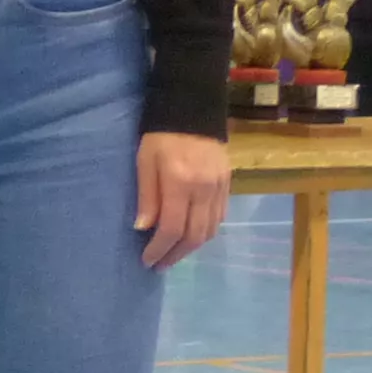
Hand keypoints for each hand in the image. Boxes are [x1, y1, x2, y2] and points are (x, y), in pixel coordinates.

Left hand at [134, 129, 230, 269]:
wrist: (194, 108)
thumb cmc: (161, 134)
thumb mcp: (145, 161)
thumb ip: (147, 196)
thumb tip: (143, 230)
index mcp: (181, 183)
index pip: (172, 228)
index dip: (159, 249)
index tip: (147, 260)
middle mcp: (204, 189)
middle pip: (194, 236)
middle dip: (175, 255)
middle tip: (160, 264)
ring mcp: (219, 187)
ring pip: (210, 230)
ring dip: (191, 248)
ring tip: (174, 254)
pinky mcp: (228, 183)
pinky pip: (219, 217)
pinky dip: (205, 232)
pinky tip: (192, 235)